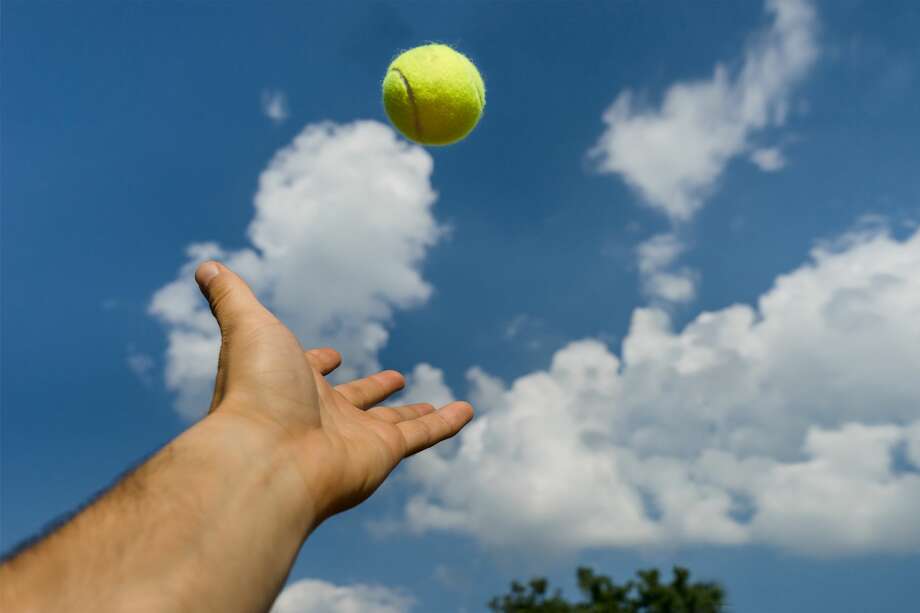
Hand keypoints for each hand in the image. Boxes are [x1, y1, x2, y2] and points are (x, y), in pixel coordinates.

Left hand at [194, 261, 472, 531]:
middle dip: (371, 390)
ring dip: (414, 412)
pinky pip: (423, 435)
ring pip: (394, 422)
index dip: (318, 363)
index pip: (308, 371)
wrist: (266, 457)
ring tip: (434, 402)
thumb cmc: (255, 389)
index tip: (331, 356)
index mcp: (290, 383)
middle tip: (393, 378)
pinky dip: (446, 423)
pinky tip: (468, 411)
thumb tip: (205, 266)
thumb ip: (231, 296)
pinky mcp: (383, 453)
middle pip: (355, 401)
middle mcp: (322, 414)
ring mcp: (354, 436)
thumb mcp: (246, 324)